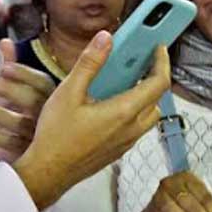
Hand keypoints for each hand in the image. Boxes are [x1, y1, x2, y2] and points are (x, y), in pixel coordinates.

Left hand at [0, 40, 55, 162]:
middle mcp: (52, 117)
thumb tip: (5, 40)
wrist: (41, 157)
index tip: (4, 66)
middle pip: (33, 101)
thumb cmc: (26, 117)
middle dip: (8, 90)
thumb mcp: (18, 90)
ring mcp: (43, 138)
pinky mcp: (32, 155)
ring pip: (20, 124)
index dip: (24, 74)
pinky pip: (13, 145)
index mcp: (55, 98)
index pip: (43, 83)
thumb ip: (12, 66)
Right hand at [13, 31, 170, 209]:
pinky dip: (134, 113)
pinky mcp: (117, 152)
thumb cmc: (56, 135)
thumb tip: (106, 38)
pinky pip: (136, 129)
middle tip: (142, 63)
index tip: (158, 48)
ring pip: (148, 117)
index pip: (159, 84)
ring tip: (127, 83)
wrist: (48, 173)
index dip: (162, 62)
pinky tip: (111, 106)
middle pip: (157, 100)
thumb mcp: (68, 92)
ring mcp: (125, 143)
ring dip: (145, 98)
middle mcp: (130, 129)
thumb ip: (90, 64)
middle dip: (154, 79)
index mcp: (123, 112)